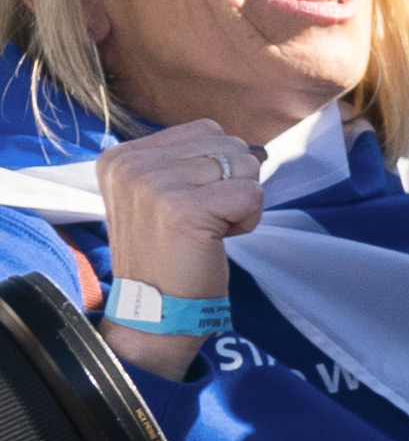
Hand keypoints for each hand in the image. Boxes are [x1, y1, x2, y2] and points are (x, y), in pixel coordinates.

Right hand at [95, 118, 266, 306]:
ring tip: (207, 231)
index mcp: (121, 155)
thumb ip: (189, 161)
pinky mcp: (184, 211)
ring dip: (241, 204)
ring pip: (246, 167)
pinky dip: (249, 221)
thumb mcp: (160, 194)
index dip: (217, 169)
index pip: (207, 130)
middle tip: (201, 221)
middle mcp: (132, 165)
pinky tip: (217, 240)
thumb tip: (254, 148)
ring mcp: (154, 186)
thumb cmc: (170, 252)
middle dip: (232, 185)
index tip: (189, 205)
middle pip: (230, 145)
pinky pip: (252, 195)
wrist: (155, 310)